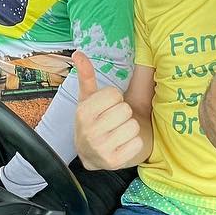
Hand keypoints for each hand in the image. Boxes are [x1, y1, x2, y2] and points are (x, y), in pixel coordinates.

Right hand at [72, 51, 149, 169]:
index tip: (108, 107)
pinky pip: (137, 143)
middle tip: (114, 121)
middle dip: (124, 114)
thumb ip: (86, 75)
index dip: (115, 99)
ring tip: (119, 132)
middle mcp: (88, 131)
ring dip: (130, 128)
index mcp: (82, 112)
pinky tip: (124, 145)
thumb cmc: (97, 120)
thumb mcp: (90, 98)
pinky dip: (134, 143)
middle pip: (125, 110)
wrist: (97, 154)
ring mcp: (100, 148)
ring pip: (133, 126)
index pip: (114, 94)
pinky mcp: (113, 162)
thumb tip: (78, 52)